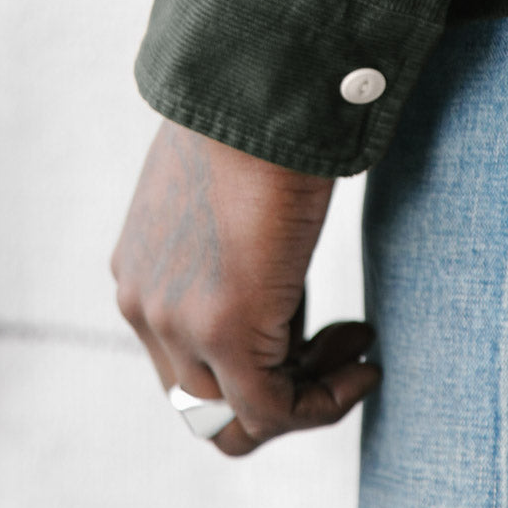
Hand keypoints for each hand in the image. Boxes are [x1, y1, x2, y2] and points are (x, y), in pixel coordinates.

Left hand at [111, 117, 381, 455]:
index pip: (187, 361)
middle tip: (342, 340)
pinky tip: (367, 362)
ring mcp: (175, 323)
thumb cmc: (259, 120)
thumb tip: (273, 258)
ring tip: (358, 347)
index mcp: (140, 274)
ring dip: (306, 398)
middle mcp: (144, 307)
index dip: (260, 359)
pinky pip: (272, 411)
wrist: (260, 87)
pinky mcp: (222, 331)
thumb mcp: (228, 190)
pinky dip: (325, 402)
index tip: (323, 324)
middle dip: (279, 385)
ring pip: (234, 420)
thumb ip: (231, 243)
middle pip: (202, 404)